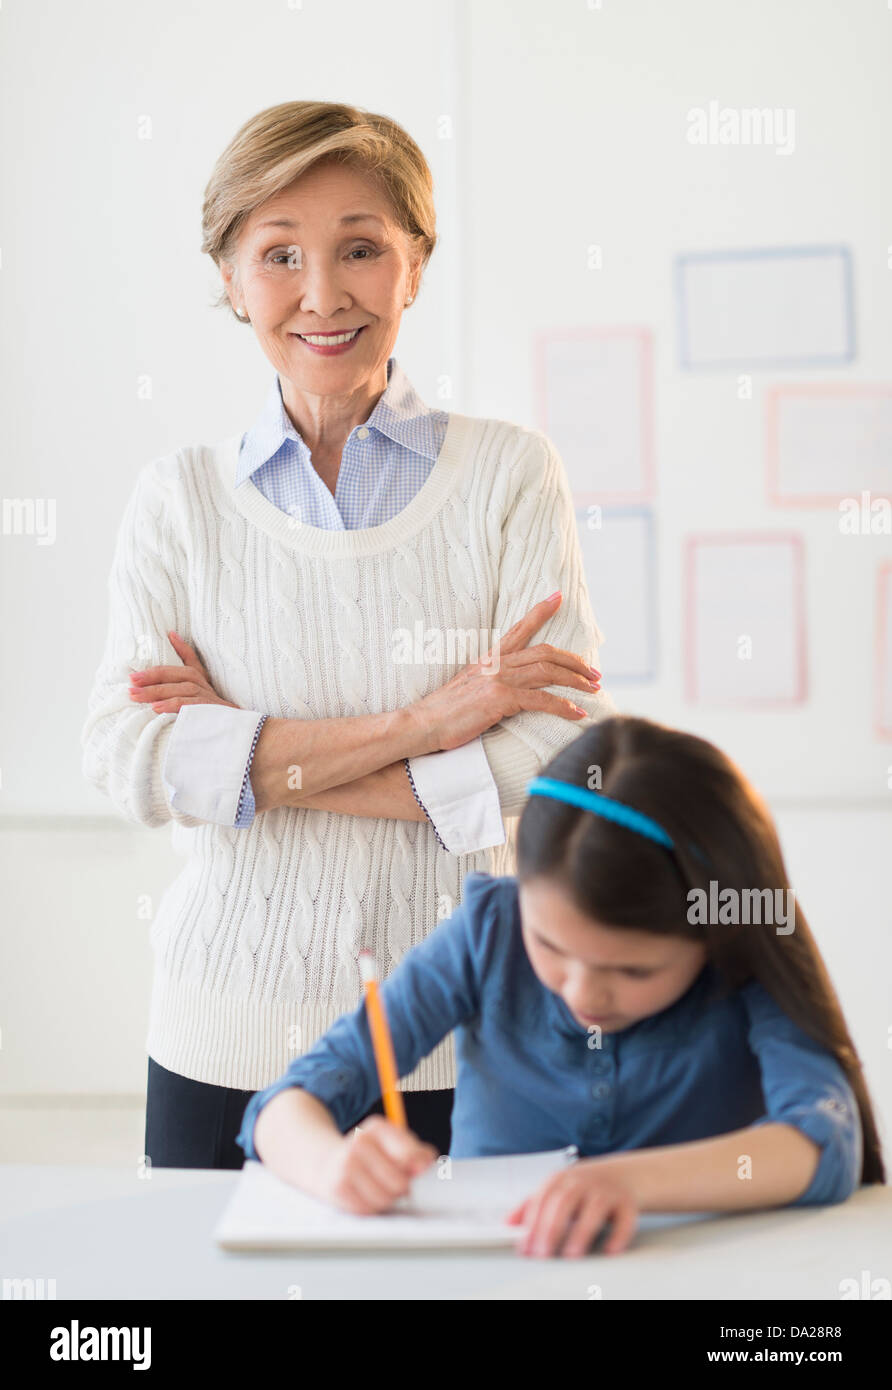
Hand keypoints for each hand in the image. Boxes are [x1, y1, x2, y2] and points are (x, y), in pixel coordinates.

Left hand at [128, 631, 239, 713]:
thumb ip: (182, 691)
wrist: (241, 739)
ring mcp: (210, 699)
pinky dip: (173, 705)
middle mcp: (207, 687)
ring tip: (136, 695)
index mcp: (204, 682)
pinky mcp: (211, 712)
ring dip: (157, 691)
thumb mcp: (198, 702)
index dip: (181, 647)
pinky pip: (190, 705)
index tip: (169, 635)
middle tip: (131, 680)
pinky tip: (156, 709)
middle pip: (179, 675)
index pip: (192, 661)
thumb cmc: (214, 719)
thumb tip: (167, 665)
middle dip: (153, 675)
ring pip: (182, 689)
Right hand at [315, 1115, 436, 1214]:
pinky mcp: (337, 1187)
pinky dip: (370, 1207)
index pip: (409, 1154)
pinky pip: (367, 1209)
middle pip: (400, 1182)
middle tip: (391, 1181)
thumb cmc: (371, 1156)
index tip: (416, 1170)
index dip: (416, 1167)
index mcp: (378, 1127)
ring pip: (384, 1198)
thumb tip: (426, 1163)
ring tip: (377, 1188)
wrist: (328, 1163)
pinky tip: (363, 1195)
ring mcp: (346, 1164)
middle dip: (400, 1187)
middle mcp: (360, 1142)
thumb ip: (418, 1152)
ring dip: (386, 1199)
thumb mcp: (394, 1144)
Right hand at [409, 591, 601, 753]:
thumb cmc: (443, 712)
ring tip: (594, 689)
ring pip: (548, 672)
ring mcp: (498, 680)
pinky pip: (541, 701)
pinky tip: (577, 713)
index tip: (558, 597)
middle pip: (546, 653)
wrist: (421, 724)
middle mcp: (496, 664)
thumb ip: (490, 681)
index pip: (519, 628)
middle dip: (575, 661)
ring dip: (576, 681)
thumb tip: (509, 689)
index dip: (541, 612)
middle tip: (595, 673)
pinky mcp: (499, 699)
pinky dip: (563, 706)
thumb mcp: (468, 687)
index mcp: (489, 658)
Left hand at [506, 1161, 638, 1257]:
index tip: (525, 1248)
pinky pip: (625, 1219)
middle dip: (552, 1229)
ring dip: (582, 1232)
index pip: (543, 1199)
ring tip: (572, 1254)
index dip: (532, 1223)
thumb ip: (531, 1204)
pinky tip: (609, 1251)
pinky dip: (619, 1236)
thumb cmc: (582, 1187)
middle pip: (564, 1202)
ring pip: (594, 1209)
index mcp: (561, 1179)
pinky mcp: (628, 1203)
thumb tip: (506, 1223)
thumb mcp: (555, 1189)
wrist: (623, 1175)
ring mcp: (607, 1191)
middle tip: (544, 1254)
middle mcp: (583, 1182)